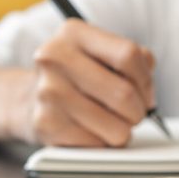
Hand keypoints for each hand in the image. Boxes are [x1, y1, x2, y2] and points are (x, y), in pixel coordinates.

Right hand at [16, 19, 155, 146]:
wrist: (30, 99)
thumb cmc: (80, 75)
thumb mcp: (104, 53)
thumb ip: (137, 61)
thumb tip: (148, 94)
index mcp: (74, 33)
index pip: (128, 55)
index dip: (145, 79)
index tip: (144, 90)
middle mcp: (55, 58)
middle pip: (124, 93)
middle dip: (139, 110)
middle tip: (135, 112)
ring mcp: (48, 92)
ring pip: (117, 126)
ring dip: (124, 130)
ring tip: (114, 121)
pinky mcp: (46, 124)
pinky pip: (98, 144)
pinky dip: (103, 142)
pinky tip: (92, 130)